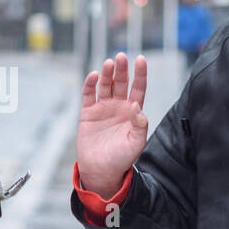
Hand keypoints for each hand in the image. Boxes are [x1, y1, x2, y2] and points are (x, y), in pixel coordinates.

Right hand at [76, 52, 148, 198]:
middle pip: (121, 82)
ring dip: (107, 73)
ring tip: (109, 63)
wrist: (101, 171)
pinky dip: (89, 84)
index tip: (141, 59)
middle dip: (122, 69)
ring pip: (105, 85)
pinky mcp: (88, 113)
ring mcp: (103, 108)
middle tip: (121, 56)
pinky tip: (93, 76)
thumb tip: (136, 104)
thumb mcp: (137, 143)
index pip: (138, 88)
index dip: (140, 74)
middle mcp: (118, 106)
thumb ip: (140, 124)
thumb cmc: (121, 159)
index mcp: (132, 112)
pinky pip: (88, 95)